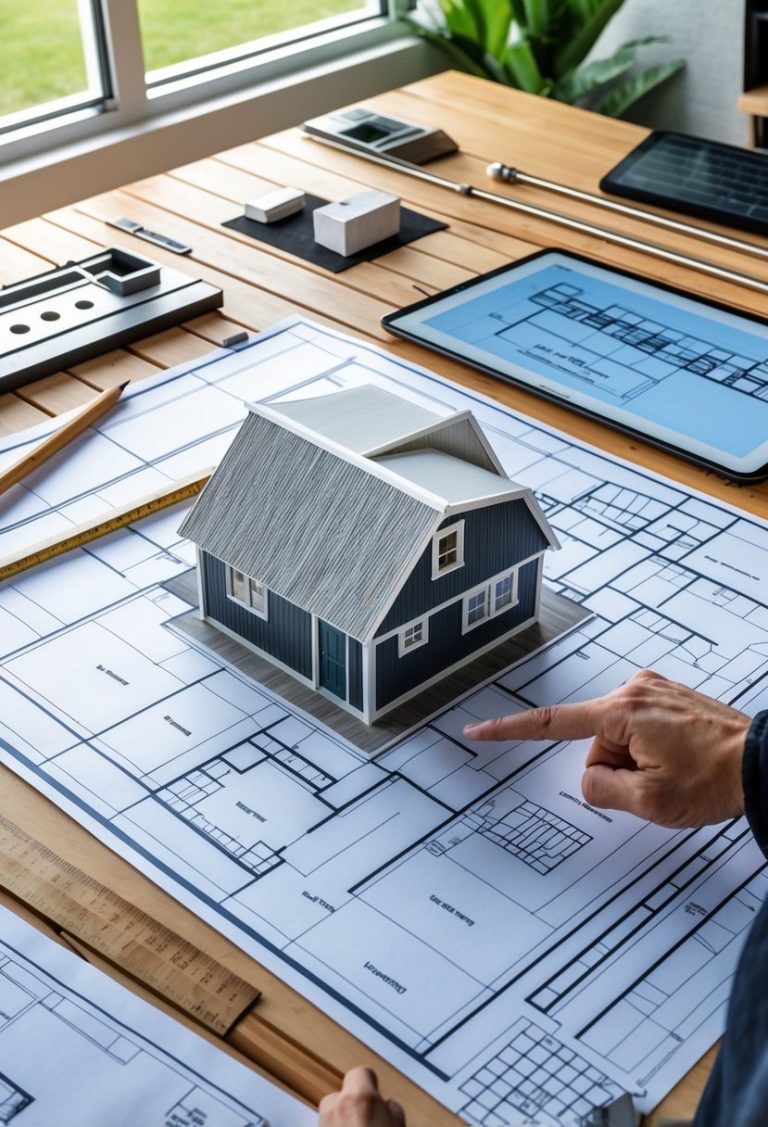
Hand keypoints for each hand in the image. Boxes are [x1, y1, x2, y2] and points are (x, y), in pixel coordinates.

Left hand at [318, 1068, 405, 1126]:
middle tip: (368, 1118)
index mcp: (360, 1097)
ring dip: (341, 1117)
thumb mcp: (399, 1125)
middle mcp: (337, 1107)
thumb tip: (387, 1106)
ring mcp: (324, 1123)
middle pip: (342, 1092)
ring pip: (331, 1111)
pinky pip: (326, 1124)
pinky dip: (335, 1126)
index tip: (375, 1090)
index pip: (362, 1072)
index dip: (371, 1082)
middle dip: (353, 1102)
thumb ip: (392, 1108)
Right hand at [462, 670, 749, 827]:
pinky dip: (652, 750)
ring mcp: (654, 690)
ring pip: (619, 739)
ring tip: (677, 771)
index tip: (478, 730)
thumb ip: (601, 789)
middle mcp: (635, 690)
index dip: (509, 730)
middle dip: (616, 769)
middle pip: (595, 743)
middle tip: (658, 784)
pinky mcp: (669, 696)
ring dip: (637, 761)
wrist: (764, 762)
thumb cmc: (716, 779)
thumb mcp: (650, 801)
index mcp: (623, 711)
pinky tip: (680, 760)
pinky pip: (641, 730)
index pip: (551, 724)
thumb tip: (591, 778)